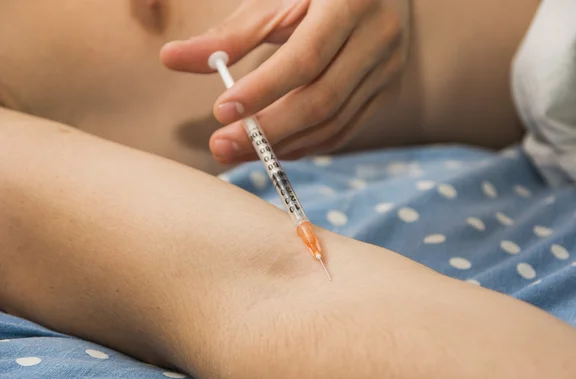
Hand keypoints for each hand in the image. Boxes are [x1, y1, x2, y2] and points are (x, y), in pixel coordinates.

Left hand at [160, 0, 410, 162]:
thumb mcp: (274, 1)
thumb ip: (229, 35)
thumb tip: (171, 59)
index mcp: (350, 1)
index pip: (305, 58)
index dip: (262, 91)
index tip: (219, 113)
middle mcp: (379, 37)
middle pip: (321, 99)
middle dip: (267, 130)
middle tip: (220, 146)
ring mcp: (388, 69)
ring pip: (333, 122)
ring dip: (282, 144)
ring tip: (239, 150)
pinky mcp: (388, 91)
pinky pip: (344, 129)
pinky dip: (306, 144)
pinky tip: (273, 148)